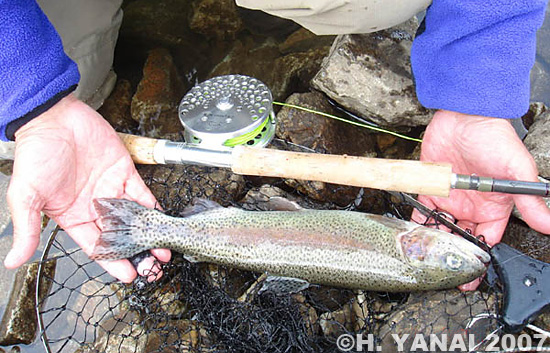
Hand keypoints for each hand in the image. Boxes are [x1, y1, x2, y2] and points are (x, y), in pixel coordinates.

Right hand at [4, 94, 170, 281]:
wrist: (53, 118)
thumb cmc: (36, 154)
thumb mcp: (26, 196)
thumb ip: (27, 229)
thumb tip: (12, 261)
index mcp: (73, 216)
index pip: (97, 246)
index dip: (113, 262)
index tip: (129, 276)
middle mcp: (95, 206)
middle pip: (121, 236)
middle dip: (138, 252)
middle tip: (154, 267)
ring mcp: (112, 190)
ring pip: (136, 218)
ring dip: (151, 234)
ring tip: (165, 250)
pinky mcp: (125, 172)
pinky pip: (143, 193)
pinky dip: (154, 207)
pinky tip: (164, 221)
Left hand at [412, 110, 549, 289]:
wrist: (464, 116)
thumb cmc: (495, 139)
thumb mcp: (517, 172)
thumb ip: (528, 201)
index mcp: (494, 206)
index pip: (487, 238)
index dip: (479, 256)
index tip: (472, 275)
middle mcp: (471, 205)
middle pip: (462, 237)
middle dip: (455, 255)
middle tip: (448, 275)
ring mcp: (449, 197)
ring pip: (440, 227)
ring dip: (434, 241)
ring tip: (428, 258)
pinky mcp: (430, 187)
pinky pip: (421, 210)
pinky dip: (417, 222)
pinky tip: (413, 236)